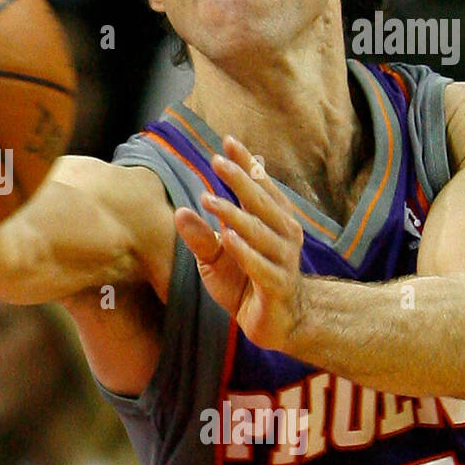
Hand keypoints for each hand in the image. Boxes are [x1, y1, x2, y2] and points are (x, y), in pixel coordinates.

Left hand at [173, 134, 306, 351]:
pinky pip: (261, 266)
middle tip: (216, 160)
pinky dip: (245, 252)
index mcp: (273, 221)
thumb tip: (180, 210)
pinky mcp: (277, 286)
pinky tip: (229, 238)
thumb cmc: (246, 283)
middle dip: (239, 179)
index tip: (228, 141)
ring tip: (209, 199)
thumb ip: (201, 235)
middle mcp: (283, 235)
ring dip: (234, 214)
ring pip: (259, 232)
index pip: (260, 186)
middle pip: (260, 202)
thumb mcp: (216, 258)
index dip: (246, 163)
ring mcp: (283, 260)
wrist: (276, 323)